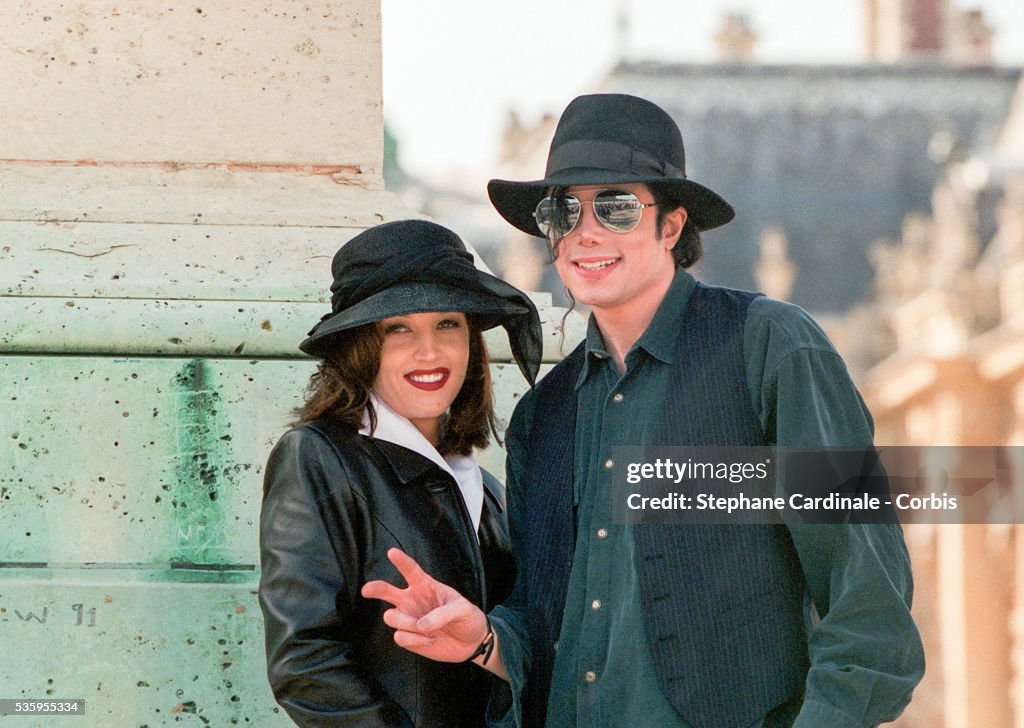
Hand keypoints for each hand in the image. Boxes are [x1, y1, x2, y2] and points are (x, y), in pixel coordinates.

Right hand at [361, 548, 487, 662]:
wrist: (471, 643)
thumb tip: (421, 625)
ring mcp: (408, 619)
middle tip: (367, 590)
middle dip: (375, 588)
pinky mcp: (408, 638)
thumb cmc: (467, 618)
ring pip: (391, 617)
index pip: (411, 570)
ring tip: (425, 628)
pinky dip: (415, 640)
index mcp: (426, 586)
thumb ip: (443, 613)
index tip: (391, 552)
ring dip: (407, 623)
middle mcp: (412, 600)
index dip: (401, 561)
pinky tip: (430, 640)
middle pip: (387, 591)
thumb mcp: (463, 609)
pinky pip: (400, 637)